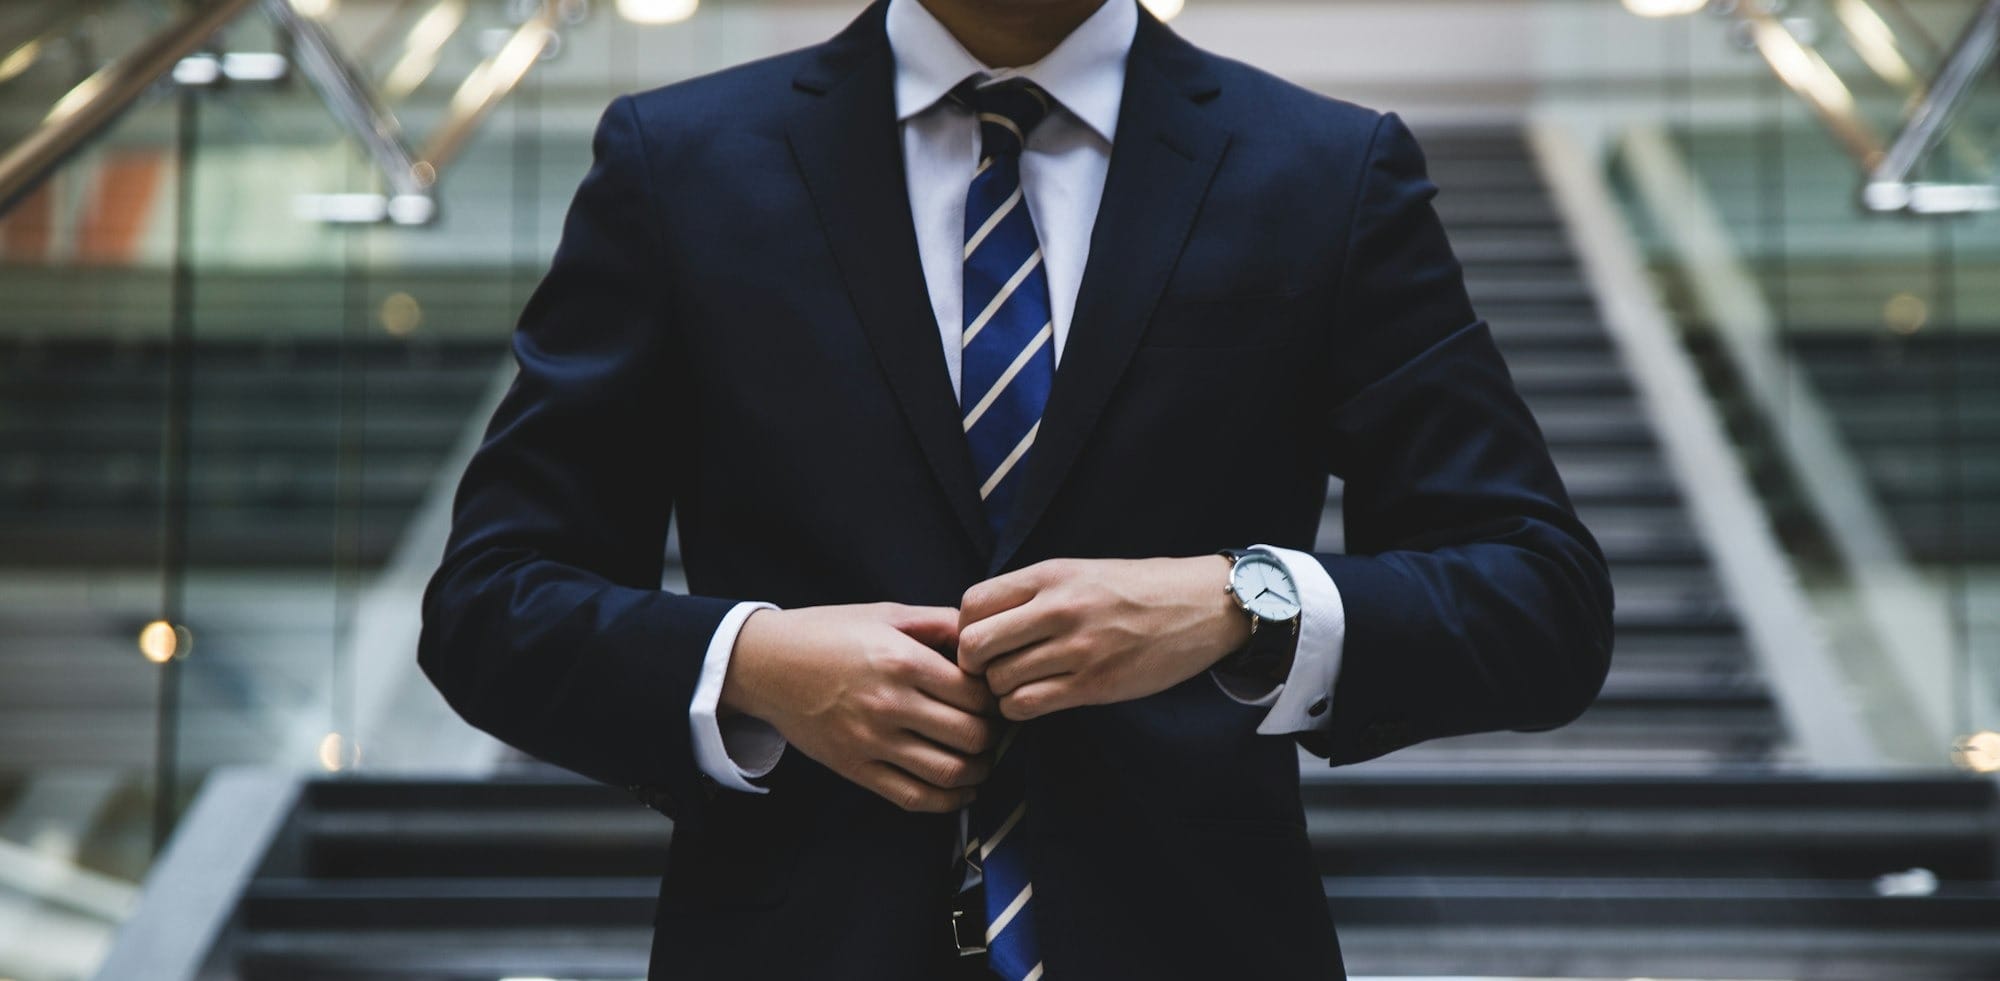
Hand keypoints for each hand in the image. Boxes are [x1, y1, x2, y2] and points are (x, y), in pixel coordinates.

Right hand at [721, 603, 1000, 812]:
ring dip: (979, 771)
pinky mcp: (855, 768)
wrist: (766, 664)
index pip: (976, 694)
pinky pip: (913, 797)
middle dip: (993, 735)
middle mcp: (889, 704)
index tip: (996, 696)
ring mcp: (871, 741)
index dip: (996, 698)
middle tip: (995, 728)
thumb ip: (939, 623)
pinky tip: (962, 790)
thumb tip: (984, 635)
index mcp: (902, 661)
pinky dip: (948, 801)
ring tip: (983, 759)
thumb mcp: (886, 614)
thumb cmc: (829, 633)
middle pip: (971, 735)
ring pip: (949, 772)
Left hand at [957, 557, 1251, 720]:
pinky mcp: (1094, 684)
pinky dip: (1020, 708)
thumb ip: (1032, 593)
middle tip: (991, 670)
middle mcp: (1058, 609)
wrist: (1201, 606)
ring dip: (1000, 691)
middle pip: (974, 646)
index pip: (972, 604)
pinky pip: (1027, 705)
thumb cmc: (1137, 590)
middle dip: (974, 665)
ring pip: (999, 682)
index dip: (965, 628)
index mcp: (1050, 575)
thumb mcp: (1080, 572)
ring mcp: (1077, 649)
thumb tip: (980, 623)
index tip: (982, 640)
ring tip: (1019, 684)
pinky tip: (1036, 699)